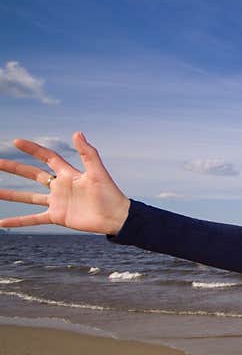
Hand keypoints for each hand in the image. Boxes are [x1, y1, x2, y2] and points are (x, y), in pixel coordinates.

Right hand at [0, 132, 130, 234]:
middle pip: (33, 174)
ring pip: (28, 197)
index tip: (16, 142)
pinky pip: (33, 219)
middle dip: (14, 168)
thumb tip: (77, 133)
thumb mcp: (98, 172)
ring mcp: (57, 202)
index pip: (47, 157)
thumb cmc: (110, 194)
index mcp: (68, 174)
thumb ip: (88, 153)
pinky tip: (2, 222)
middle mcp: (60, 187)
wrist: (116, 217)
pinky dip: (18, 221)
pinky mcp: (57, 216)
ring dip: (11, 194)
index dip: (33, 149)